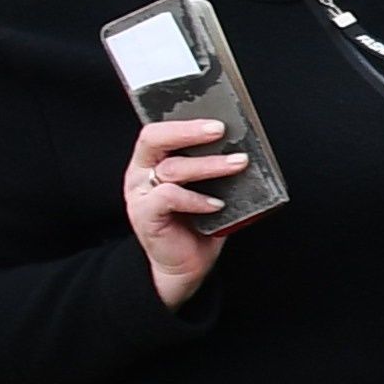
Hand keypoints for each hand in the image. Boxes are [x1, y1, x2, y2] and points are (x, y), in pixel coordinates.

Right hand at [122, 113, 244, 306]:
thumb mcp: (206, 187)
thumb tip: (242, 146)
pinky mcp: (145, 215)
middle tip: (220, 130)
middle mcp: (142, 173)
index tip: (216, 119)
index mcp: (152, 160)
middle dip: (189, 131)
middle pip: (154, 140)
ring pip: (171, 168)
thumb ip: (212, 166)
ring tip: (237, 164)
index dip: (184, 122)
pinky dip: (196, 198)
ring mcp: (141, 194)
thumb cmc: (197, 222)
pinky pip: (169, 197)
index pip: (159, 130)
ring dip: (209, 165)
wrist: (185, 264)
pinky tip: (217, 204)